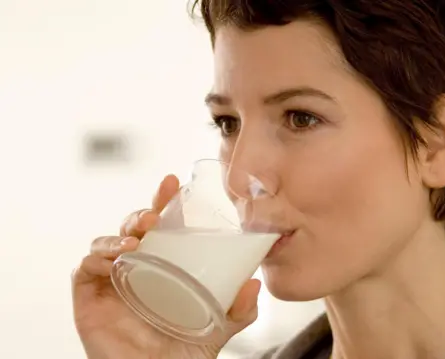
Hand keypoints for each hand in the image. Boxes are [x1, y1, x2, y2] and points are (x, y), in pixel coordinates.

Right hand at [72, 175, 260, 358]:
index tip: (173, 183)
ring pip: (106, 242)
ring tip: (137, 239)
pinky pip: (84, 269)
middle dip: (141, 213)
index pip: (162, 225)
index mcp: (164, 265)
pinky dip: (95, 258)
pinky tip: (113, 260)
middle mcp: (136, 268)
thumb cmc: (184, 352)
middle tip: (153, 215)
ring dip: (118, 234)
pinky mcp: (88, 299)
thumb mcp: (219, 327)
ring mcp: (111, 282)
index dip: (164, 201)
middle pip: (132, 227)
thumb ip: (239, 309)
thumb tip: (254, 284)